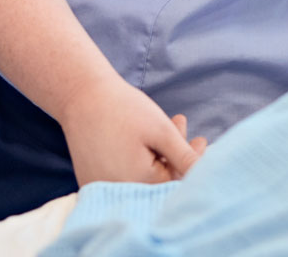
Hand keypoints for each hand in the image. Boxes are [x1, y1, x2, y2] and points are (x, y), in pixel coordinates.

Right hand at [59, 75, 204, 183]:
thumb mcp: (161, 131)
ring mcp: (101, 187)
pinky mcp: (92, 180)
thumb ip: (185, 158)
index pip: (175, 182)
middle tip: (182, 125)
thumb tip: (206, 177)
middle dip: (176, 154)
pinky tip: (147, 137)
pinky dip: (138, 158)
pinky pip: (122, 174)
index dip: (191, 162)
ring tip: (171, 123)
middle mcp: (116, 192)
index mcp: (137, 184)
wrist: (80, 95)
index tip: (201, 140)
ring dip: (159, 153)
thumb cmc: (122, 110)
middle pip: (157, 180)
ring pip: (141, 176)